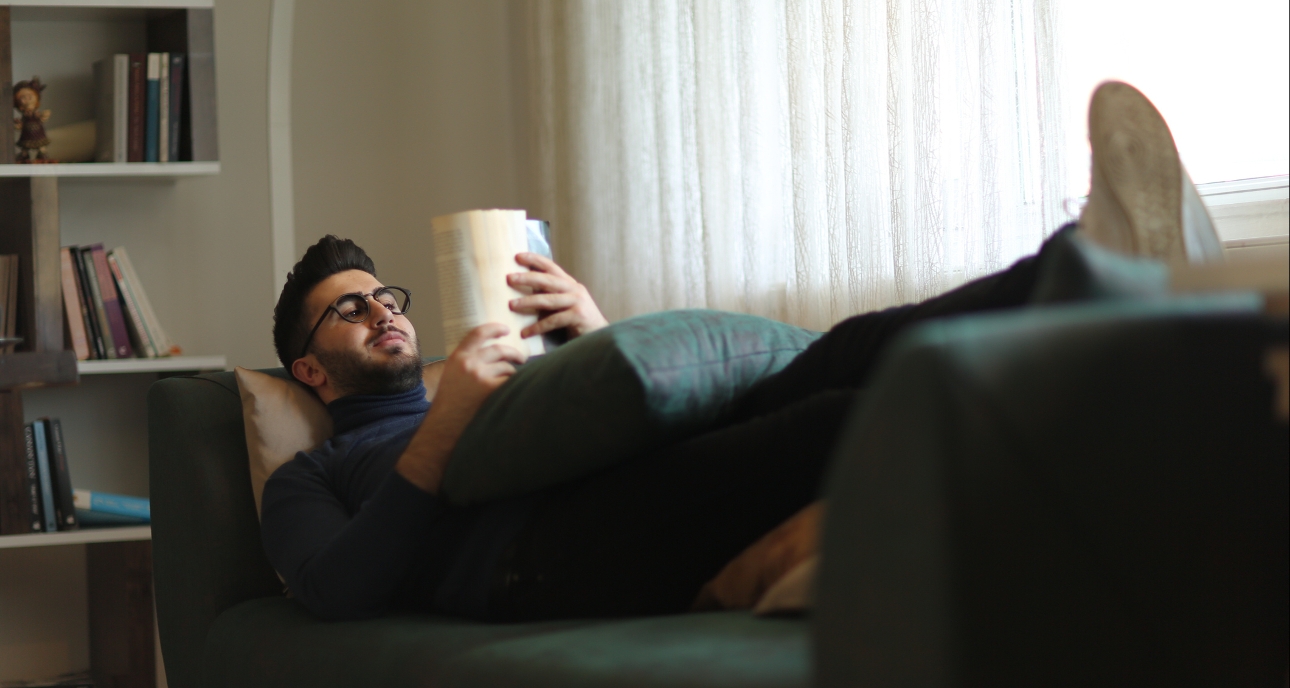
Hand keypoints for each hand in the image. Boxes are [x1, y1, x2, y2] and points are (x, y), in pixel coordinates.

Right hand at [394, 324, 523, 493]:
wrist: (443, 429)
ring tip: (510, 382)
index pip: (478, 334)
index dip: (494, 329)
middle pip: (499, 349)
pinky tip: (512, 393)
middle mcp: (469, 363)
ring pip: (508, 367)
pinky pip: (511, 382)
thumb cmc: (448, 407)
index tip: (505, 329)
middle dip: (514, 353)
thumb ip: (467, 364)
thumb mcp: (451, 377)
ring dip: (512, 374)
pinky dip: (513, 386)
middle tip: (521, 358)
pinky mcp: (492, 390)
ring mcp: (481, 376)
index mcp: (457, 358)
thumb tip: (491, 356)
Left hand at [507, 253, 608, 338]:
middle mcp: (575, 289)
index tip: (517, 256)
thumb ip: (551, 296)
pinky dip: (537, 327)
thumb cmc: (578, 322)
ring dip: (527, 302)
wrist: (600, 336)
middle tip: (509, 278)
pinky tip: (526, 332)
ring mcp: (577, 302)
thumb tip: (523, 292)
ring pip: (548, 300)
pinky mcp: (578, 316)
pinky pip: (553, 320)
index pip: (551, 266)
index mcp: (570, 284)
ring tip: (511, 305)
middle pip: (547, 280)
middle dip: (527, 277)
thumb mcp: (564, 304)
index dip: (535, 259)